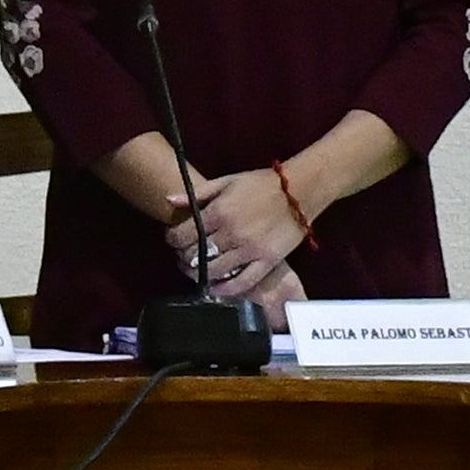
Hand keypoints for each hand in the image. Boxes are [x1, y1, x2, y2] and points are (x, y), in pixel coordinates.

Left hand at [184, 165, 311, 306]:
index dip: (173, 239)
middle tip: (183, 256)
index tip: (172, 240)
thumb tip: (169, 199)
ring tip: (197, 270)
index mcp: (219, 211)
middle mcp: (231, 233)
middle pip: (196, 254)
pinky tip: (216, 288)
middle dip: (185, 257)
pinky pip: (242, 281)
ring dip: (200, 274)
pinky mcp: (266, 262)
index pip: (184, 233)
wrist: (300, 190)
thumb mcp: (228, 181)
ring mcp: (249, 250)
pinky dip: (225, 289)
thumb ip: (199, 193)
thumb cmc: (262, 183)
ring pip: (215, 270)